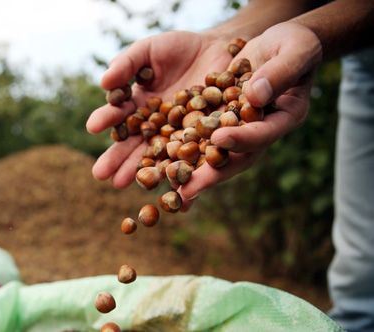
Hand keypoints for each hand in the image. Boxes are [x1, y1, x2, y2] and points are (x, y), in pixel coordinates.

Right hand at [87, 31, 233, 189]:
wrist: (218, 49)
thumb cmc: (177, 49)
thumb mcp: (147, 50)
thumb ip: (126, 64)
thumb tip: (104, 82)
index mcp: (136, 105)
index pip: (118, 115)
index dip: (106, 120)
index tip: (92, 126)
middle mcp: (152, 125)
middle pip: (132, 144)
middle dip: (116, 159)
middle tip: (100, 174)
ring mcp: (175, 135)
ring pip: (156, 155)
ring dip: (140, 170)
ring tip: (121, 184)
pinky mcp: (200, 140)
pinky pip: (188, 156)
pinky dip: (177, 170)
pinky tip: (168, 182)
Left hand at [180, 22, 321, 208]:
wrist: (275, 44)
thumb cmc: (292, 44)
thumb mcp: (295, 50)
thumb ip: (280, 72)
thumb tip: (255, 96)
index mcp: (284, 117)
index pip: (263, 132)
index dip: (243, 138)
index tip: (219, 138)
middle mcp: (259, 130)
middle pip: (234, 157)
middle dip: (210, 174)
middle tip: (186, 191)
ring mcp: (236, 129)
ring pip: (212, 154)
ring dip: (189, 171)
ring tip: (166, 186)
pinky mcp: (216, 122)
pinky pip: (196, 138)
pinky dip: (178, 150)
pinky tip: (156, 162)